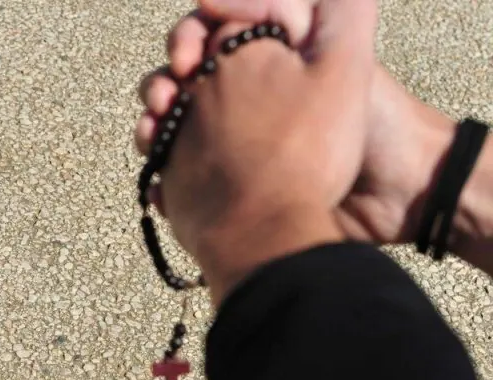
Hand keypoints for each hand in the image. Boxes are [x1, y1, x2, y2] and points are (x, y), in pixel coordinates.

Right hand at [137, 0, 456, 244]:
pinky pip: (170, 165)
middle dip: (167, 76)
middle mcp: (247, 100)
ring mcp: (226, 143)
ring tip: (155, 132)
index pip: (216, 32)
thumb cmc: (367, 136)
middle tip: (169, 91)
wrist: (374, 211)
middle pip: (185, 73)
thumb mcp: (348, 60)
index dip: (196, 33)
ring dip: (154, 117)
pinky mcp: (216, 184)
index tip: (189, 53)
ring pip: (171, 116)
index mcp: (273, 65)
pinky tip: (160, 175)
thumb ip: (325, 12)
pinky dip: (158, 165)